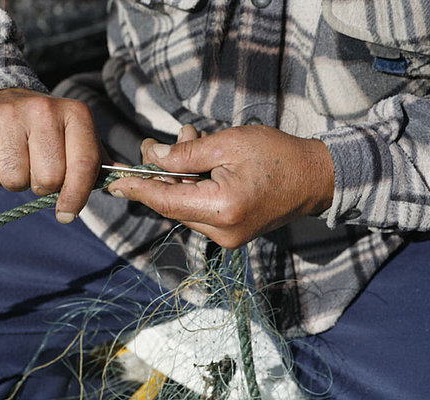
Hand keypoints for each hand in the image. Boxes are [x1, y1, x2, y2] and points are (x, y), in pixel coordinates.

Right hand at [0, 88, 102, 223]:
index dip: (76, 196)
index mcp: (75, 114)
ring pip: (16, 180)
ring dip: (15, 181)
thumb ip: (97, 162)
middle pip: (49, 179)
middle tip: (36, 169)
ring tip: (15, 160)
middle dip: (42, 186)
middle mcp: (44, 110)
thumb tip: (123, 182)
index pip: (84, 166)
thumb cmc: (44, 128)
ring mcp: (8, 115)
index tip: (67, 213)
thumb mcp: (75, 136)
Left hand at [107, 125, 334, 247]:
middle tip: (159, 144)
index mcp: (222, 208)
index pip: (166, 201)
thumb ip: (185, 154)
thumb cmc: (277, 155)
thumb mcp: (228, 143)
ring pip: (184, 207)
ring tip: (191, 143)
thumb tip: (151, 157)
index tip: (114, 182)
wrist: (315, 178)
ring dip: (179, 178)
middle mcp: (222, 232)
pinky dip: (193, 188)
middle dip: (162, 174)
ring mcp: (228, 238)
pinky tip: (201, 165)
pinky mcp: (232, 235)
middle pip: (173, 204)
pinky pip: (199, 212)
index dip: (137, 189)